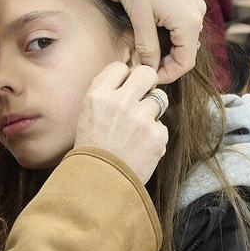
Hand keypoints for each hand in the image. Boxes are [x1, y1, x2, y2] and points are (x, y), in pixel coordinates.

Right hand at [73, 62, 168, 184]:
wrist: (99, 184)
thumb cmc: (92, 149)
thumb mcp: (88, 114)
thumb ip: (105, 93)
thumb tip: (127, 77)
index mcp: (99, 95)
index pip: (120, 67)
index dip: (125, 77)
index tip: (124, 88)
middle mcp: (120, 102)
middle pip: (146, 73)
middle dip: (147, 83)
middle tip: (142, 97)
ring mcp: (141, 118)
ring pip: (159, 99)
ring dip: (151, 112)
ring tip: (138, 130)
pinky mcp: (157, 135)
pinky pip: (162, 126)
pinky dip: (154, 136)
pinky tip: (141, 147)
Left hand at [118, 0, 204, 84]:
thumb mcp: (139, 17)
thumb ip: (147, 47)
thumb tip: (146, 70)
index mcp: (189, 22)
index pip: (185, 63)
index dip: (167, 75)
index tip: (147, 76)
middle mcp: (199, 13)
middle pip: (187, 51)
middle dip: (167, 62)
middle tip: (143, 64)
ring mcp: (196, 2)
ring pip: (186, 37)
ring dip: (168, 47)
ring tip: (146, 48)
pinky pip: (185, 22)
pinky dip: (171, 32)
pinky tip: (153, 29)